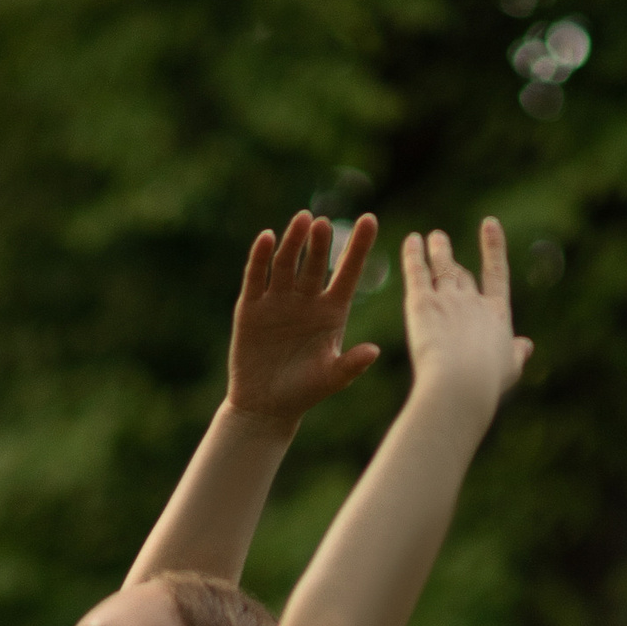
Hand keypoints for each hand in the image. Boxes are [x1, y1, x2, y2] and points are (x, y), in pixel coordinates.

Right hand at [225, 210, 382, 428]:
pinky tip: (268, 238)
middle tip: (323, 223)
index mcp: (333, 311)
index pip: (349, 272)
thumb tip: (374, 351)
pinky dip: (260, 257)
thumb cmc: (304, 393)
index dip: (359, 246)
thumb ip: (351, 365)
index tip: (371, 219)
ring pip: (287, 263)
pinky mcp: (252, 306)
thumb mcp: (331, 379)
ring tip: (301, 220)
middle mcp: (307, 299)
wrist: (265, 407)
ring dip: (293, 241)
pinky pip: (256, 277)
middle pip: (316, 263)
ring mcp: (278, 300)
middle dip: (320, 243)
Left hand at [401, 218, 532, 419]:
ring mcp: (448, 298)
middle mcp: (473, 300)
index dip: (493, 248)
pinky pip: (417, 272)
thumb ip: (516, 354)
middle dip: (450, 256)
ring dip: (436, 250)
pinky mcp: (422, 303)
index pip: (496, 274)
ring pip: (441, 268)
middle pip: (460, 273)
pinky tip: (411, 240)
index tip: (489, 224)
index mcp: (496, 314)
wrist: (461, 382)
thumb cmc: (485, 384)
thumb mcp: (509, 370)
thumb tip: (526, 345)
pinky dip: (413, 255)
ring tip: (430, 238)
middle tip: (439, 239)